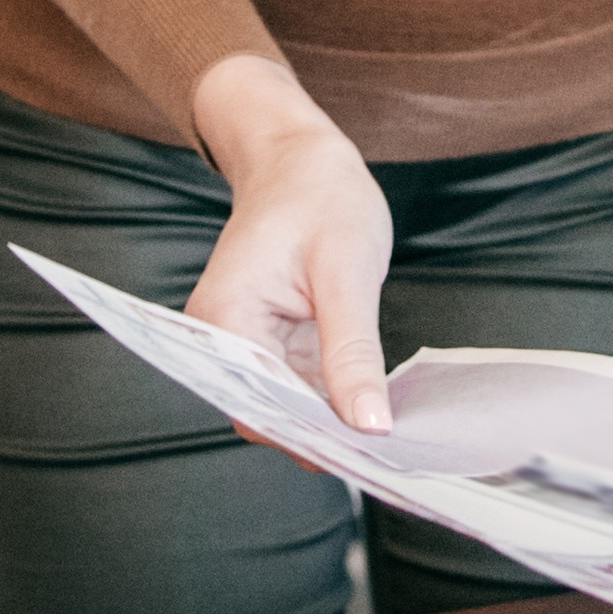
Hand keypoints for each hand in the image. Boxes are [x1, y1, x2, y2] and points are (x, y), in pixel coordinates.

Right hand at [177, 52, 400, 427]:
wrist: (301, 159)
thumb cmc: (320, 197)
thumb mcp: (346, 272)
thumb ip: (352, 354)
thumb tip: (370, 427)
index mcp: (224, 323)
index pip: (261, 410)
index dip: (313, 440)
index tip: (370, 454)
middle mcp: (222, 341)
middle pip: (271, 417)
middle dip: (325, 436)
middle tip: (389, 450)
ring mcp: (245, 345)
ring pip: (288, 409)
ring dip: (332, 421)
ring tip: (387, 433)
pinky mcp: (270, 344)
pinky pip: (299, 388)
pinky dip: (333, 399)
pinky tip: (371, 405)